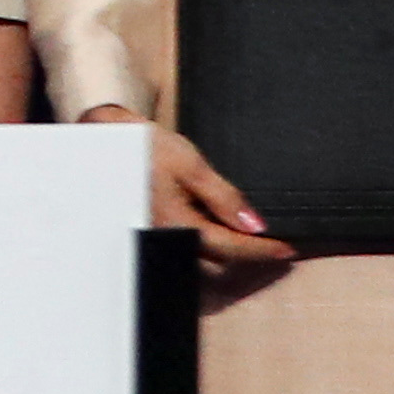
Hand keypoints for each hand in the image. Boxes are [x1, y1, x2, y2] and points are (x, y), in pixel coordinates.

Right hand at [89, 107, 288, 268]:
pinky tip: (224, 228)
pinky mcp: (153, 227)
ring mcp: (158, 235)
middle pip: (219, 257)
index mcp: (179, 224)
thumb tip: (256, 225)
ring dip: (232, 248)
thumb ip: (223, 197)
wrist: (104, 137)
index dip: (263, 250)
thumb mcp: (191, 165)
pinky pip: (189, 242)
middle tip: (278, 244)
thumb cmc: (148, 146)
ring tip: (256, 238)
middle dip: (250, 252)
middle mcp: (167, 238)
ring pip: (204, 253)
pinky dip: (212, 239)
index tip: (289, 249)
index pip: (232, 247)